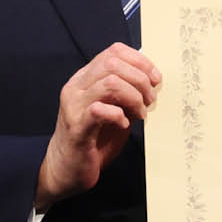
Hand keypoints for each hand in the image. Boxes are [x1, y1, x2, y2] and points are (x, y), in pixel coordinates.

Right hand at [37, 44, 161, 211]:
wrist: (67, 169)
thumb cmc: (94, 140)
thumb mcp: (113, 109)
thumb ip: (126, 94)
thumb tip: (151, 82)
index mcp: (85, 78)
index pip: (113, 52)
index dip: (139, 61)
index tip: (155, 79)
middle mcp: (76, 87)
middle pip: (113, 64)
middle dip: (140, 79)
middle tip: (150, 100)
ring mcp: (74, 106)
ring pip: (110, 83)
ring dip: (133, 97)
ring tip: (140, 114)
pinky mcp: (77, 128)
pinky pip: (99, 110)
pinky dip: (119, 115)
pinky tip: (123, 125)